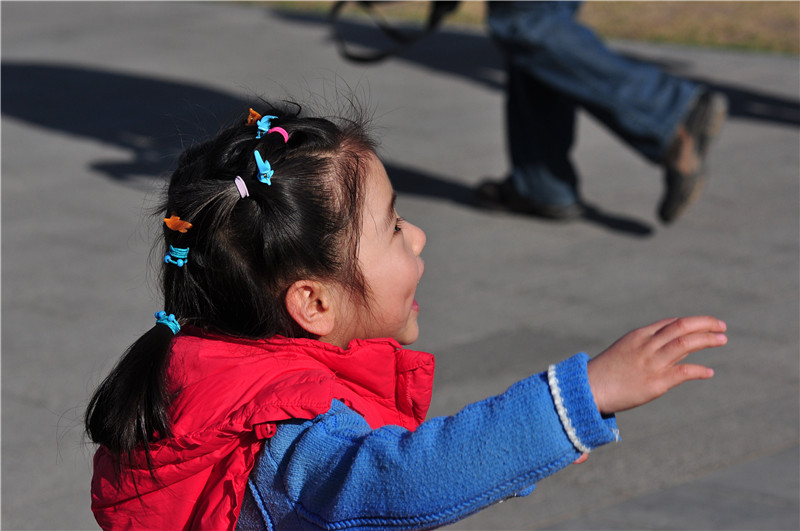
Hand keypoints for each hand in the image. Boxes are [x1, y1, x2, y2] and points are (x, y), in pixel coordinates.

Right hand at [587, 316, 726, 414]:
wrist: (589, 388)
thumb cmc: (607, 372)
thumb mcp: (625, 351)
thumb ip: (648, 347)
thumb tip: (673, 348)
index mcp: (639, 336)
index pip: (671, 323)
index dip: (691, 322)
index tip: (706, 326)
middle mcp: (647, 345)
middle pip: (682, 327)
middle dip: (704, 323)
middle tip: (722, 326)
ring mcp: (652, 363)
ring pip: (686, 343)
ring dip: (707, 339)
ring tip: (722, 339)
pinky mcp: (655, 383)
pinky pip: (683, 372)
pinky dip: (699, 370)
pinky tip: (709, 372)